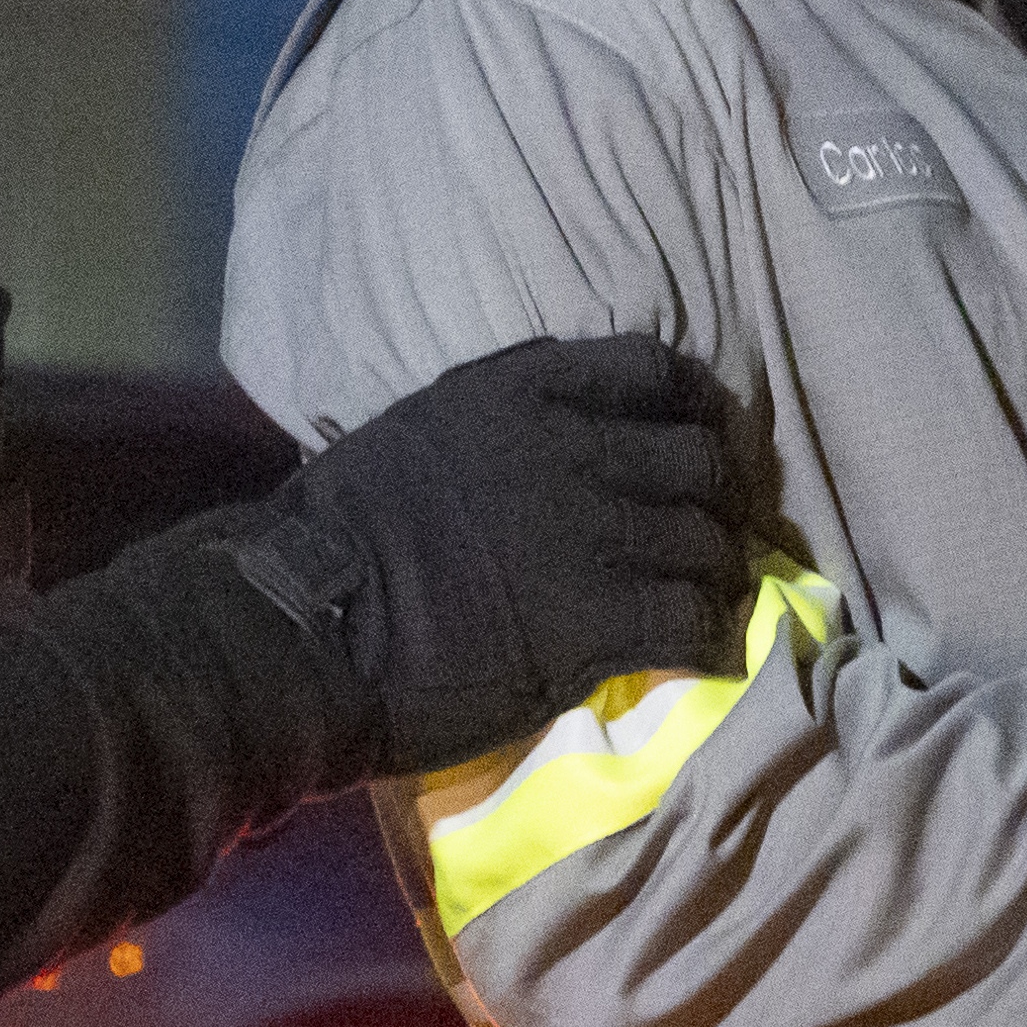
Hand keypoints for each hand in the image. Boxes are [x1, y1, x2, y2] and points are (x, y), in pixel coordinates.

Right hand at [233, 335, 752, 776]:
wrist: (304, 622)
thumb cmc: (331, 535)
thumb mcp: (416, 436)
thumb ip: (492, 430)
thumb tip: (533, 454)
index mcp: (521, 391)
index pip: (653, 368)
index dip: (691, 408)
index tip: (695, 440)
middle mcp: (573, 449)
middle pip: (701, 458)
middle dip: (719, 499)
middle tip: (712, 538)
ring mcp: (594, 535)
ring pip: (710, 544)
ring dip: (721, 577)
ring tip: (714, 604)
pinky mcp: (599, 621)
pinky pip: (694, 624)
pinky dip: (714, 643)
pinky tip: (712, 658)